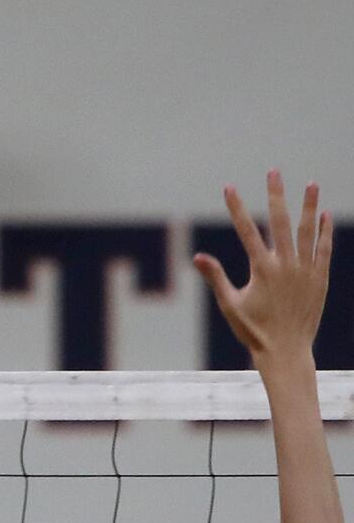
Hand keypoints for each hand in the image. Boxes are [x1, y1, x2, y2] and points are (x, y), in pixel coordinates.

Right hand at [193, 172, 331, 362]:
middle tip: (274, 171)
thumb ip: (216, 277)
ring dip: (309, 205)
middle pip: (280, 222)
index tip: (229, 187)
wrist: (285, 351)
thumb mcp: (230, 305)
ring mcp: (305, 270)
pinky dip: (324, 232)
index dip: (236, 208)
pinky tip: (324, 215)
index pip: (246, 231)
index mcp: (261, 270)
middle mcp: (285, 265)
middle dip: (275, 194)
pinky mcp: (319, 278)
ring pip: (308, 231)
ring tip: (311, 183)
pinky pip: (323, 249)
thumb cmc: (253, 331)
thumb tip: (197, 257)